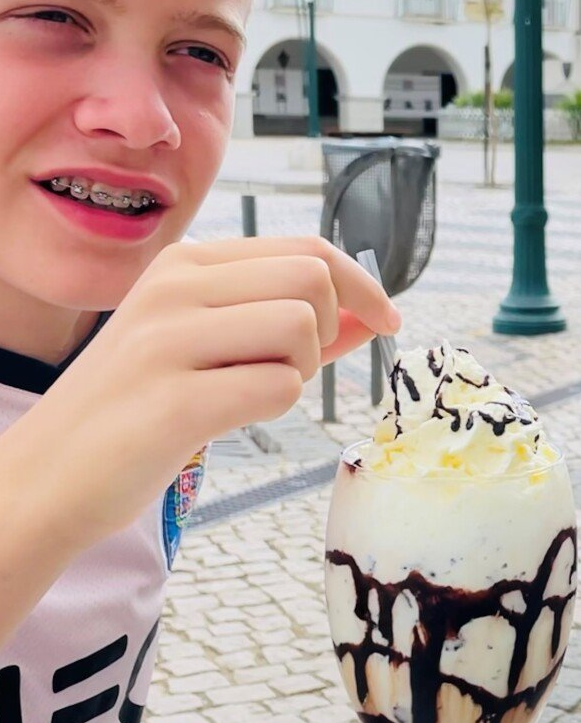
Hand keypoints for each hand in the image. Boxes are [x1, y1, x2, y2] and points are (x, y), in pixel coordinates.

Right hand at [26, 237, 399, 551]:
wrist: (49, 474)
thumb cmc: (138, 409)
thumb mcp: (206, 345)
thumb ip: (288, 325)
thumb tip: (370, 313)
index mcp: (185, 264)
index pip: (306, 248)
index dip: (362, 284)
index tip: (389, 319)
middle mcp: (175, 288)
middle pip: (312, 280)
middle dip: (330, 329)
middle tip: (290, 367)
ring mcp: (170, 341)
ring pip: (300, 329)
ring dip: (299, 371)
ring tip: (245, 393)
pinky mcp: (175, 402)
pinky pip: (277, 389)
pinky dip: (273, 407)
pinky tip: (226, 417)